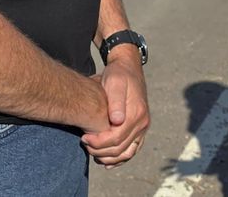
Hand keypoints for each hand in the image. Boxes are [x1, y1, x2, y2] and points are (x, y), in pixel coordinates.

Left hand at [81, 50, 148, 167]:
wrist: (128, 67)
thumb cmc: (118, 74)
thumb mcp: (114, 82)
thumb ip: (116, 101)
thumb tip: (117, 121)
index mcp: (137, 113)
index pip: (116, 138)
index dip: (99, 143)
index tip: (84, 138)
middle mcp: (143, 123)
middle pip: (120, 148)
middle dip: (100, 151)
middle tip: (84, 143)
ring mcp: (143, 127)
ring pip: (127, 153)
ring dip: (109, 158)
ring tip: (93, 153)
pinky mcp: (140, 128)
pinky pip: (132, 149)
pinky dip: (120, 158)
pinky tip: (107, 161)